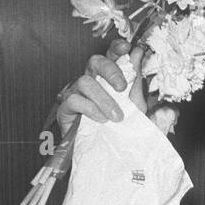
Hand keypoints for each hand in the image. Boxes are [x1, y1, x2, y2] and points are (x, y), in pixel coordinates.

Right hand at [56, 40, 178, 138]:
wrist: (105, 155)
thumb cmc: (119, 130)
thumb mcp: (135, 108)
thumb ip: (137, 84)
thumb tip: (139, 55)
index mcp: (108, 79)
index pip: (110, 56)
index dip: (116, 48)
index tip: (127, 48)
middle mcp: (91, 81)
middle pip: (95, 61)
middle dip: (110, 70)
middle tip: (121, 87)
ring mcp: (76, 93)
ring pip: (85, 82)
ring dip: (103, 99)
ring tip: (116, 117)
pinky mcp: (66, 108)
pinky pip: (74, 100)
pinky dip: (90, 109)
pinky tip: (101, 120)